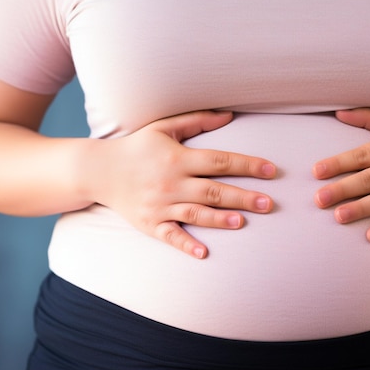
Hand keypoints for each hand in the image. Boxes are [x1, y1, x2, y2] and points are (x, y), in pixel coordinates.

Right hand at [86, 110, 275, 257]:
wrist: (99, 171)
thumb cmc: (137, 147)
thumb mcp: (164, 127)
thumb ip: (197, 121)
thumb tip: (230, 115)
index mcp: (178, 158)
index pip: (220, 161)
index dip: (248, 165)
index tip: (271, 170)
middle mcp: (171, 182)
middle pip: (213, 190)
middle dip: (243, 197)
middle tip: (269, 203)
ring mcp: (161, 205)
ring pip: (196, 213)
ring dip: (220, 219)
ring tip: (242, 222)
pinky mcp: (151, 224)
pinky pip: (170, 236)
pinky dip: (186, 245)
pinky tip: (204, 253)